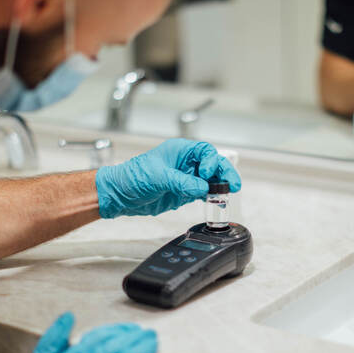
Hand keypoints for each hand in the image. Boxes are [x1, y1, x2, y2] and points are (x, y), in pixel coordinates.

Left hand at [95, 139, 241, 218]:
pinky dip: (212, 196)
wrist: (120, 195)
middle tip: (233, 185)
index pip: (205, 151)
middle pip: (213, 165)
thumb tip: (202, 188)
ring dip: (220, 186)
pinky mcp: (184, 192)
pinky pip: (204, 192)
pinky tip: (218, 201)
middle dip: (224, 174)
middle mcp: (186, 163)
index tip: (206, 174)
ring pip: (211, 180)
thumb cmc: (132, 177)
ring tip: (227, 195)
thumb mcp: (158, 177)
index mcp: (180, 151)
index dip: (211, 162)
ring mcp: (186, 178)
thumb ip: (182, 182)